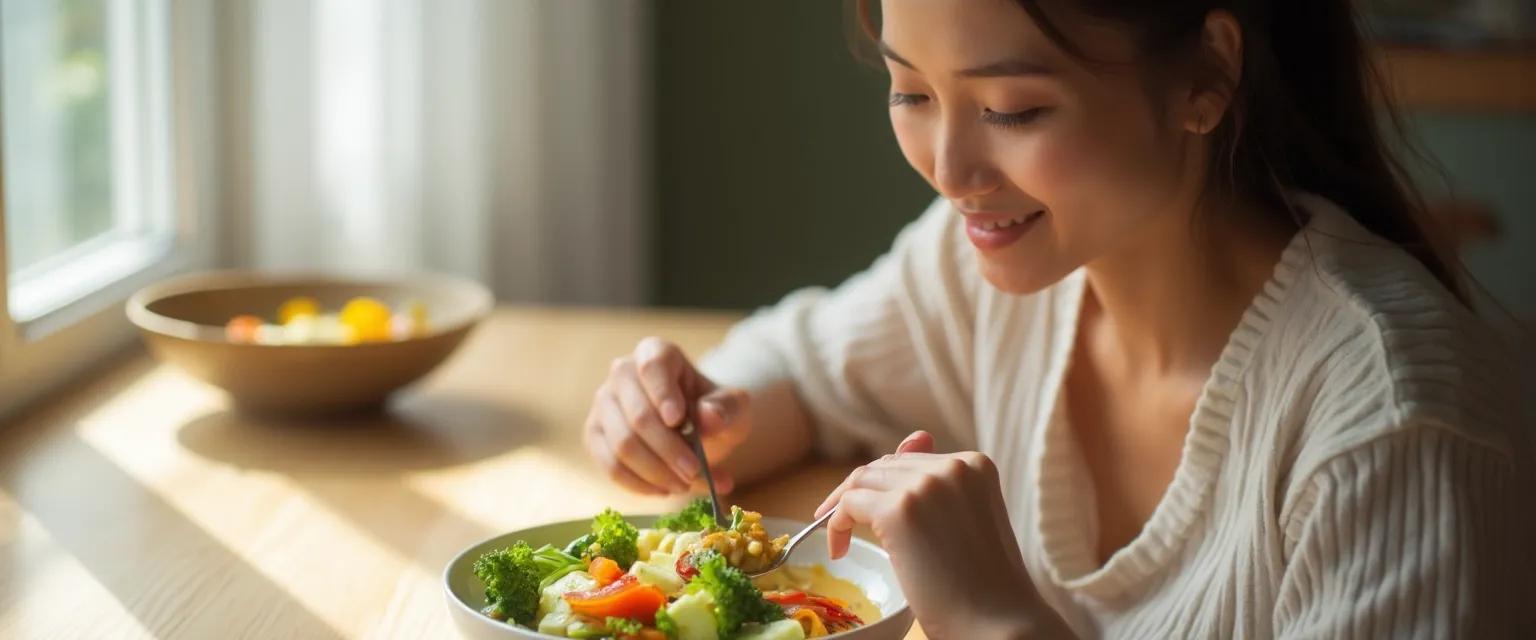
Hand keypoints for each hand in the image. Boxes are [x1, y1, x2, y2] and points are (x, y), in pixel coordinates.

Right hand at [583, 337, 751, 494]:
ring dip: (656, 472)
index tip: (678, 420)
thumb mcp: (732, 408)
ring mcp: (603, 404)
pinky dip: (638, 484)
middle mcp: (622, 373)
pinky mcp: (595, 436)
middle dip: (668, 450)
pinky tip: (663, 491)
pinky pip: (610, 465)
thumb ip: (725, 409)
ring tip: (684, 485)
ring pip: (622, 445)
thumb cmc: (712, 411)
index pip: (652, 367)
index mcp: (656, 353)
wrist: (696, 429)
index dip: (663, 393)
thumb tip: (710, 417)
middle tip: (694, 472)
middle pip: (638, 415)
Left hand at [815, 431, 1067, 638]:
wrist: (998, 624)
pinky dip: (837, 525)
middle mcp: (953, 466)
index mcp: (975, 464)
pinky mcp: (899, 510)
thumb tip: (914, 437)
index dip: (885, 486)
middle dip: (859, 493)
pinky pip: (849, 505)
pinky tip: (840, 550)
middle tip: (841, 524)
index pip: (912, 461)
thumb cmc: (985, 586)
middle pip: (884, 466)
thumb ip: (939, 484)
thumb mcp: (966, 521)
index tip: (868, 509)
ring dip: (844, 508)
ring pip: (862, 481)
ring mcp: (926, 486)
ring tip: (839, 539)